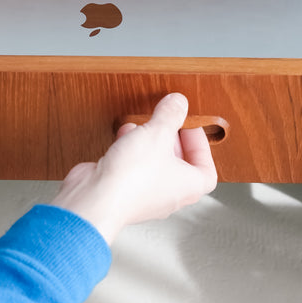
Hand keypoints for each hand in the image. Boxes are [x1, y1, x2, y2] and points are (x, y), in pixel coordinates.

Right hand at [51, 92, 217, 244]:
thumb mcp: (157, 133)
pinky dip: (130, 149)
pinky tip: (124, 134)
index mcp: (187, 186)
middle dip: (172, 140)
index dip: (202, 147)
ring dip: (150, 143)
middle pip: (179, 164)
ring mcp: (144, 194)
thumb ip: (170, 114)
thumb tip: (178, 103)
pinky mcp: (122, 189)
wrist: (95, 199)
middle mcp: (168, 194)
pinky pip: (132, 167)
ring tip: (145, 126)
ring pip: (154, 164)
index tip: (191, 128)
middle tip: (168, 122)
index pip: (207, 170)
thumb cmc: (132, 179)